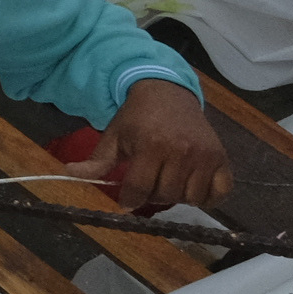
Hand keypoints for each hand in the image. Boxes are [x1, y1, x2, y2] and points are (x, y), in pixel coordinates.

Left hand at [77, 80, 228, 210]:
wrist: (167, 92)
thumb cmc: (137, 116)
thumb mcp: (114, 135)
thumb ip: (97, 160)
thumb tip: (71, 173)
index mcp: (151, 145)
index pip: (139, 188)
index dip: (129, 199)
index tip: (126, 200)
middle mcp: (181, 152)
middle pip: (165, 195)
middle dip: (152, 195)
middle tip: (148, 184)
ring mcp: (205, 156)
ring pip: (191, 198)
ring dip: (178, 197)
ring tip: (168, 182)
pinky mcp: (221, 157)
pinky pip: (221, 192)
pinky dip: (208, 197)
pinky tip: (193, 189)